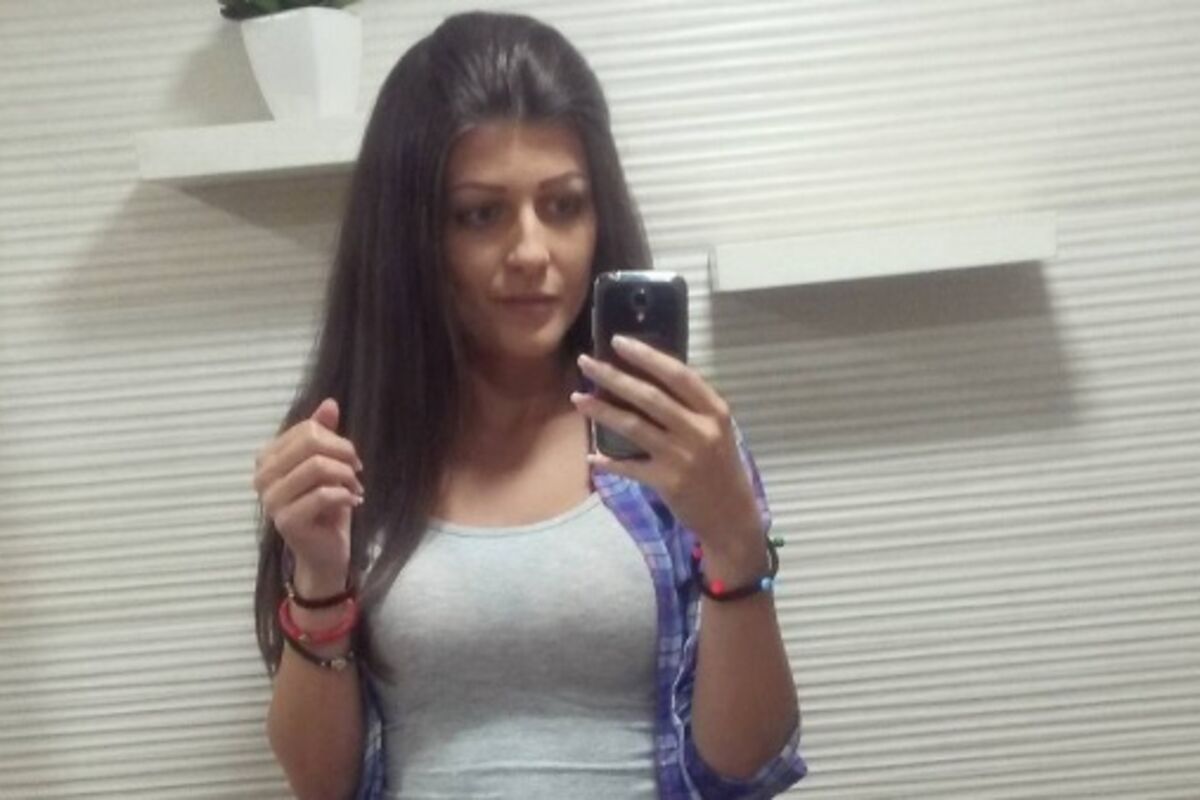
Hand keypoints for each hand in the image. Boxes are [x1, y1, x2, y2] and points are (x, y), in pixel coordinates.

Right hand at [252, 398, 364, 593]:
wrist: (325, 550)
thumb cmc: (325, 505)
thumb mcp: (327, 464)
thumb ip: (323, 434)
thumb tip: (330, 403)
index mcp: (267, 457)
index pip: (307, 429)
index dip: (337, 440)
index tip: (351, 458)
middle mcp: (262, 476)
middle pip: (311, 443)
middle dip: (343, 454)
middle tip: (357, 470)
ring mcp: (271, 500)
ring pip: (318, 467)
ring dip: (346, 476)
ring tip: (354, 488)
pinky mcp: (286, 521)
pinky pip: (323, 495)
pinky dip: (345, 495)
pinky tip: (352, 502)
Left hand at [570, 335, 764, 565]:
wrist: (732, 516)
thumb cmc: (721, 468)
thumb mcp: (717, 431)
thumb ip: (691, 407)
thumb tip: (650, 377)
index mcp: (714, 412)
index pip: (678, 375)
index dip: (647, 356)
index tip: (618, 342)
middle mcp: (699, 430)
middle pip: (649, 396)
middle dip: (613, 376)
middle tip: (586, 362)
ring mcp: (682, 456)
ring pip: (633, 426)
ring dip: (601, 411)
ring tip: (577, 398)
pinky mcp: (667, 482)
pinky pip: (629, 466)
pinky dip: (608, 462)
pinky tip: (591, 456)